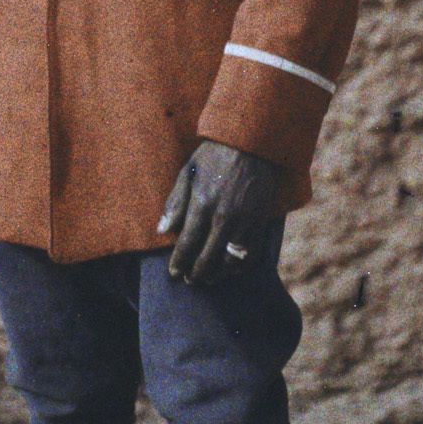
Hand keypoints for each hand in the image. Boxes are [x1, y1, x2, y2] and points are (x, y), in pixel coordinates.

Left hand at [158, 138, 279, 284]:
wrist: (251, 143)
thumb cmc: (214, 156)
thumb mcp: (187, 174)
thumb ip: (174, 204)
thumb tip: (162, 231)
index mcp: (202, 205)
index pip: (187, 245)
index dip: (179, 263)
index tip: (174, 273)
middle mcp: (223, 217)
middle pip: (207, 259)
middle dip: (195, 274)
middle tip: (189, 280)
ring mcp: (244, 221)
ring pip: (229, 261)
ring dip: (217, 274)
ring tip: (209, 277)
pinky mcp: (260, 221)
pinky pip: (250, 253)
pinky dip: (239, 265)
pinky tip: (230, 267)